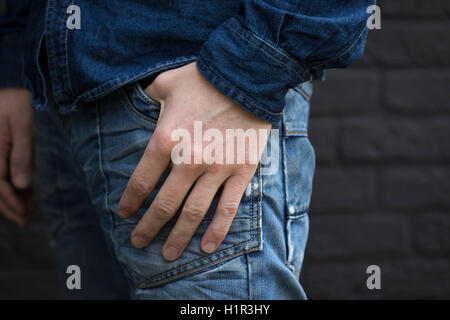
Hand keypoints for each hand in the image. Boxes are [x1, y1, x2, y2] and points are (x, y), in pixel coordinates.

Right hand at [0, 88, 33, 225]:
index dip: (12, 203)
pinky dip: (9, 184)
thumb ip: (22, 155)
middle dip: (9, 206)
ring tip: (27, 209)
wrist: (4, 83)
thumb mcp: (23, 125)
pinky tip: (22, 191)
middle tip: (26, 219)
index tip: (26, 214)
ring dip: (9, 198)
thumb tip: (21, 185)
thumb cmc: (13, 101)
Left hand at [118, 62, 270, 259]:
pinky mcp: (241, 171)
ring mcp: (217, 169)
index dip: (130, 202)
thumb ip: (148, 97)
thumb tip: (139, 101)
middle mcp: (188, 161)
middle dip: (149, 227)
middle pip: (164, 204)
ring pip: (194, 212)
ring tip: (169, 254)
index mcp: (166, 141)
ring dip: (179, 236)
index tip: (124, 214)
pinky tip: (207, 246)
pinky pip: (228, 207)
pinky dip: (217, 230)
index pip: (141, 181)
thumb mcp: (165, 84)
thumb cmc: (204, 78)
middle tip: (138, 242)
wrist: (246, 77)